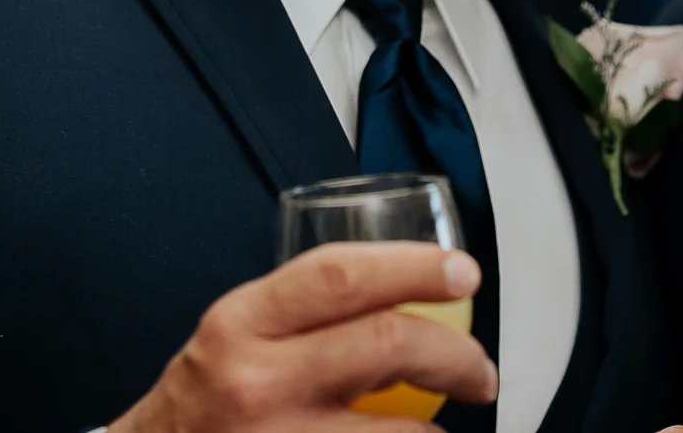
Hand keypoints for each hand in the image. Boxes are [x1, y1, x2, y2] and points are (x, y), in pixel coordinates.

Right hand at [109, 242, 493, 432]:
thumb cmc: (202, 402)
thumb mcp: (236, 336)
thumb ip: (304, 310)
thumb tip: (402, 289)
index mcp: (243, 322)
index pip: (343, 276)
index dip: (417, 267)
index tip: (463, 273)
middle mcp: (257, 379)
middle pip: (386, 345)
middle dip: (457, 354)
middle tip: (480, 370)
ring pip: (397, 430)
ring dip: (439, 428)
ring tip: (447, 424)